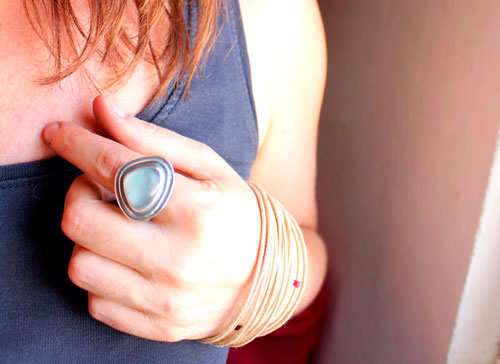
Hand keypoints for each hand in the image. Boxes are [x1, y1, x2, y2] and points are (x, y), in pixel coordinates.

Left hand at [42, 95, 260, 341]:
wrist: (265, 277)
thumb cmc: (234, 213)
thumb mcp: (208, 167)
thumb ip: (154, 138)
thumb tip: (101, 110)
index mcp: (198, 211)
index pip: (117, 170)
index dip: (79, 145)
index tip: (59, 133)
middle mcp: (179, 260)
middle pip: (82, 221)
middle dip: (77, 194)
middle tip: (100, 188)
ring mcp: (165, 299)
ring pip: (80, 265)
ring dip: (88, 237)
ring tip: (116, 226)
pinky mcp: (157, 325)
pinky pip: (95, 301)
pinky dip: (102, 273)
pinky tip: (125, 259)